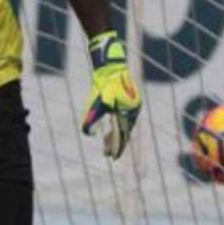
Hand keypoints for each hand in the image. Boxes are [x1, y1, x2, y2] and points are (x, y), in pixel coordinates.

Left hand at [80, 31, 141, 158]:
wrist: (111, 66)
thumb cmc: (102, 85)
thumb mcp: (93, 103)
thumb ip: (90, 120)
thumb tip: (89, 134)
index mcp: (125, 113)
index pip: (121, 136)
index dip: (116, 148)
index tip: (112, 158)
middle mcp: (132, 111)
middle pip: (125, 133)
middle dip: (116, 144)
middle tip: (108, 154)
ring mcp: (134, 106)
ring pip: (126, 125)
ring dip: (117, 134)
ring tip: (106, 143)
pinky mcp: (132, 101)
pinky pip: (126, 117)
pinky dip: (119, 124)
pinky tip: (111, 126)